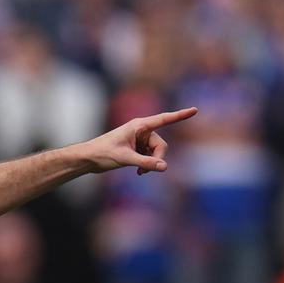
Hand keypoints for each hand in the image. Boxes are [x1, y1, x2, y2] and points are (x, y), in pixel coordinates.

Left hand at [82, 107, 197, 175]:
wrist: (88, 159)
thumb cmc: (102, 154)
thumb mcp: (125, 159)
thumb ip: (145, 163)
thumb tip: (164, 167)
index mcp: (139, 126)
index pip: (164, 119)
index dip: (180, 115)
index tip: (195, 110)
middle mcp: (141, 130)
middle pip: (161, 145)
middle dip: (157, 158)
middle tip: (144, 170)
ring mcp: (139, 139)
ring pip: (156, 152)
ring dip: (151, 163)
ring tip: (138, 172)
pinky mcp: (137, 148)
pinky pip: (150, 157)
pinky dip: (147, 165)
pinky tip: (138, 172)